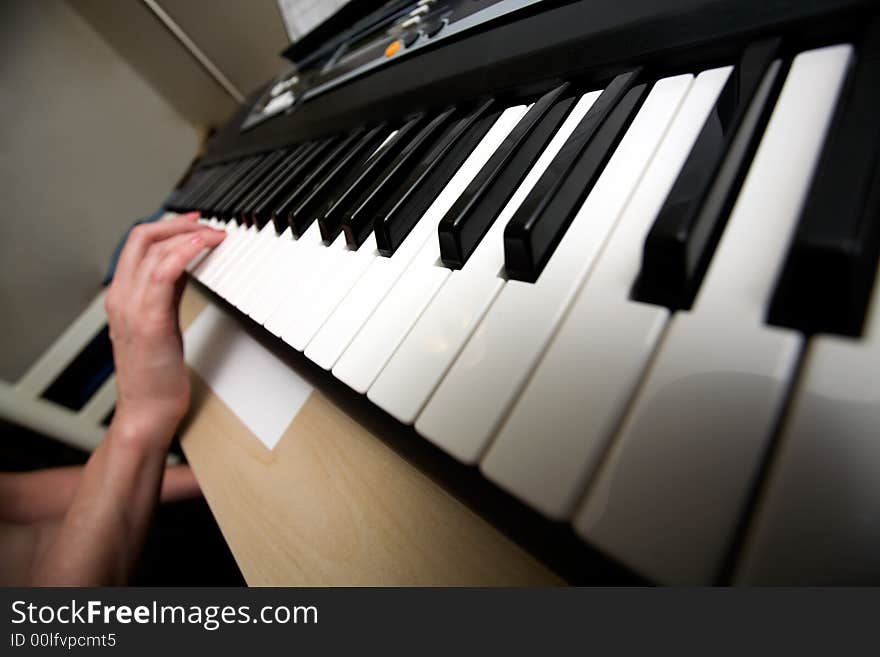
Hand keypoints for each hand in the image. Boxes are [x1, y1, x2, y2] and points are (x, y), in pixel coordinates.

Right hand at [105, 212, 224, 449]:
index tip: (196, 223)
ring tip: (215, 234)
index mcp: (122, 296)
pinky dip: (185, 252)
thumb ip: (167, 292)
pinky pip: (163, 273)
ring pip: (152, 249)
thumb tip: (185, 265)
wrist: (147, 411)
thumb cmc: (156, 374)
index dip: (167, 226)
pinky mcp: (149, 321)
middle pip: (141, 237)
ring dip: (188, 234)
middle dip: (178, 224)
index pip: (137, 243)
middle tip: (208, 224)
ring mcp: (132, 307)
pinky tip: (204, 246)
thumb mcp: (162, 322)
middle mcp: (121, 296)